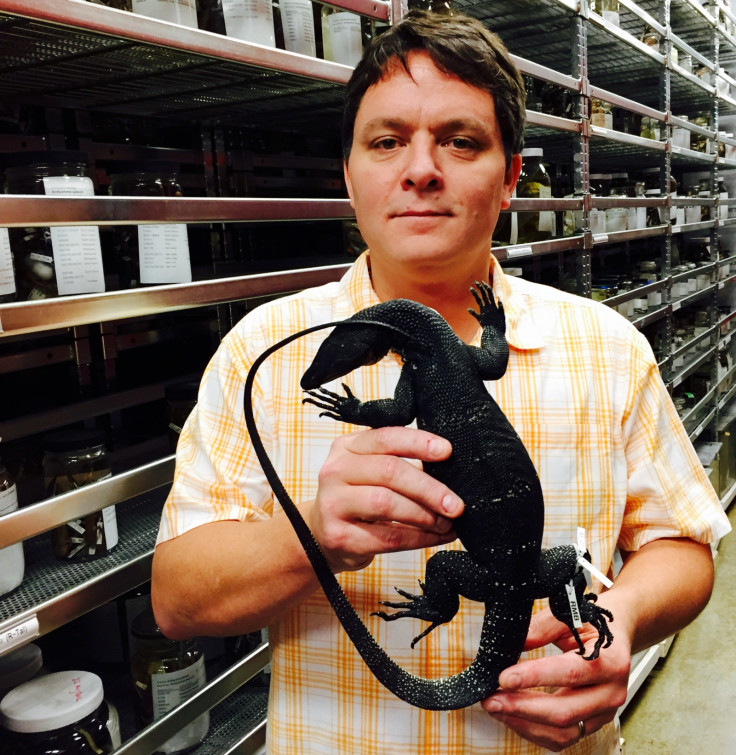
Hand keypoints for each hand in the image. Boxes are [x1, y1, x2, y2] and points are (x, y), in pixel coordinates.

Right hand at [304, 426, 464, 572]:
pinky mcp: (339, 536)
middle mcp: (335, 471)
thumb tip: (448, 471)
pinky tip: (436, 537)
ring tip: (447, 522)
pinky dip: (418, 538)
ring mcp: (333, 504)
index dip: (418, 443)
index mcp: (346, 447)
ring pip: (386, 503)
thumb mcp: (369, 471)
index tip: (447, 451)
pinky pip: (387, 537)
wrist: (320, 537)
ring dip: (424, 515)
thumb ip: (398, 463)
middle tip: (455, 504)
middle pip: (389, 471)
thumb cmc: (356, 499)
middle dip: (428, 488)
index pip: (385, 438)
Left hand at [481, 606, 630, 751]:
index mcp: (610, 662)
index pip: (569, 673)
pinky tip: (513, 717)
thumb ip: (542, 627)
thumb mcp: (570, 614)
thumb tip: (513, 642)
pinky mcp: (592, 724)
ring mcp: (603, 713)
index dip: (534, 677)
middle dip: (522, 708)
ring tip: (496, 708)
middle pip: (565, 712)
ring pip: (563, 732)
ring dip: (524, 724)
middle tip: (491, 699)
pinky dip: (534, 731)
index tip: (505, 677)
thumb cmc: (592, 623)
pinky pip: (563, 738)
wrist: (616, 635)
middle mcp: (611, 693)